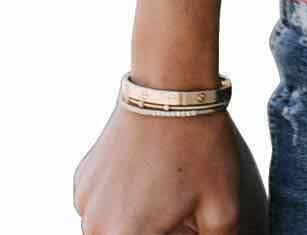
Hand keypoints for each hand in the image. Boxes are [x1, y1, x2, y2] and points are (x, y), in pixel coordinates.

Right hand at [73, 101, 267, 234]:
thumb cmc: (199, 146)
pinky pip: (98, 207)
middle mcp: (95, 225)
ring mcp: (85, 200)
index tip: (182, 225)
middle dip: (150, 232)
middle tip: (178, 218)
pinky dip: (119, 204)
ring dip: (131, 223)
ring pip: (107, 229)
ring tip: (165, 198)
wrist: (170, 86)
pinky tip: (146, 179)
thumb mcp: (223, 205)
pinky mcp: (83, 177)